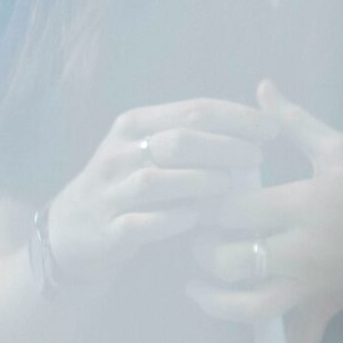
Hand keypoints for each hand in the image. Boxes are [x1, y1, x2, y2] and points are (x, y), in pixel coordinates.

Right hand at [45, 98, 276, 290]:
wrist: (70, 233)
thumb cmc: (128, 186)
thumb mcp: (149, 149)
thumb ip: (192, 134)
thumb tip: (256, 126)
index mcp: (134, 124)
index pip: (193, 109)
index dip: (238, 117)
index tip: (273, 128)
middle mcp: (119, 153)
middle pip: (179, 140)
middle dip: (225, 147)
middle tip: (257, 158)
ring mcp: (109, 193)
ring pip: (157, 181)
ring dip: (201, 181)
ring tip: (232, 185)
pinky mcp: (106, 231)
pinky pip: (140, 224)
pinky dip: (171, 220)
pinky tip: (197, 218)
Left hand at [186, 80, 342, 342]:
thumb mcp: (340, 148)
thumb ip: (294, 120)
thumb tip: (261, 87)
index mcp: (308, 203)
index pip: (234, 209)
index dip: (204, 205)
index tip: (197, 197)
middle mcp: (308, 248)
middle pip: (231, 261)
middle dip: (201, 253)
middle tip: (195, 239)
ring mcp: (317, 285)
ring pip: (249, 309)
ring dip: (213, 303)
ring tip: (197, 287)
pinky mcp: (327, 309)